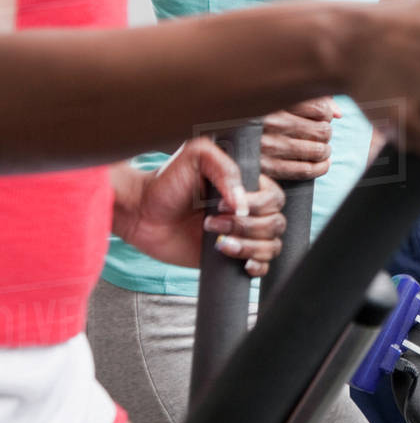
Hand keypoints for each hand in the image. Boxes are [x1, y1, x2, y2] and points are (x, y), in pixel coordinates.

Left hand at [115, 138, 285, 276]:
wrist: (142, 214)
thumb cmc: (166, 182)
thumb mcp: (196, 157)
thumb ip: (225, 168)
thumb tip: (242, 203)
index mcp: (246, 185)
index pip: (274, 197)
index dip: (256, 205)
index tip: (224, 205)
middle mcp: (247, 209)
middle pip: (276, 222)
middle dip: (247, 227)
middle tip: (212, 223)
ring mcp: (241, 234)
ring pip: (271, 245)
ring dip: (249, 246)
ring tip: (218, 244)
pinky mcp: (231, 257)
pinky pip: (263, 265)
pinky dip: (258, 265)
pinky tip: (243, 262)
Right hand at [260, 97, 335, 180]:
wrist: (216, 138)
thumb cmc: (252, 114)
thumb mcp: (275, 97)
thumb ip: (311, 98)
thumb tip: (338, 113)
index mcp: (273, 100)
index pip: (318, 109)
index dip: (326, 114)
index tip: (323, 117)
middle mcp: (270, 123)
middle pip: (320, 130)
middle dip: (326, 133)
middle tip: (322, 133)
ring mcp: (267, 146)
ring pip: (315, 150)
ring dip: (325, 150)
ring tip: (323, 148)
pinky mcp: (264, 166)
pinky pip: (303, 170)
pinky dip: (320, 168)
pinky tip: (323, 164)